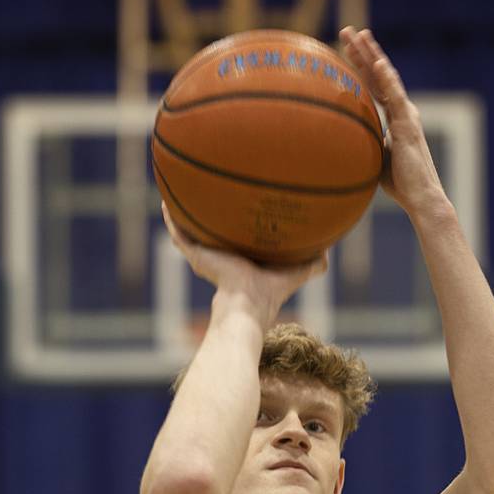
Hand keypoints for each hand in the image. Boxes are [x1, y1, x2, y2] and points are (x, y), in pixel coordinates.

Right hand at [161, 203, 328, 325]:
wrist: (248, 304)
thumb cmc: (271, 293)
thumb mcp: (295, 272)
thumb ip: (312, 264)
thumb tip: (328, 254)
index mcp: (240, 262)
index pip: (235, 242)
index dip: (235, 227)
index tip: (238, 209)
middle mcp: (219, 259)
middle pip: (210, 235)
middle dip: (208, 218)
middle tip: (207, 193)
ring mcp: (204, 257)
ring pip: (190, 231)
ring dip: (184, 213)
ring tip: (179, 190)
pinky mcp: (196, 255)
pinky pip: (179, 233)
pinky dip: (172, 218)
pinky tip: (166, 200)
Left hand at [338, 26, 448, 217]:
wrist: (420, 196)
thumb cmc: (399, 183)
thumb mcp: (374, 157)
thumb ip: (364, 143)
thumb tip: (340, 141)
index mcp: (394, 117)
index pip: (373, 85)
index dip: (360, 65)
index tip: (346, 48)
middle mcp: (402, 110)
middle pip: (378, 74)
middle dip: (362, 50)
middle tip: (347, 30)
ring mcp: (406, 114)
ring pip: (386, 77)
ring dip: (371, 54)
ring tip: (359, 34)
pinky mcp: (408, 124)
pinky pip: (396, 96)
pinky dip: (386, 77)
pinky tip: (377, 61)